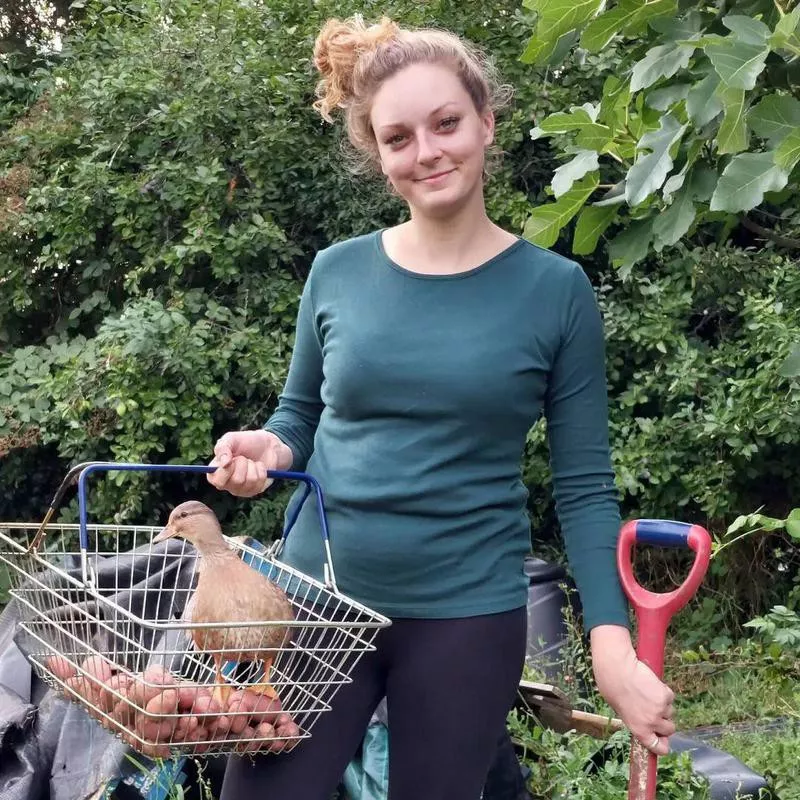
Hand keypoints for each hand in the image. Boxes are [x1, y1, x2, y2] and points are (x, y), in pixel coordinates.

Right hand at [207, 430, 292, 496]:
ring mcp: (241, 489)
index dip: (226, 470)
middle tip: (243, 457)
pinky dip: (261, 470)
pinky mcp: (254, 490)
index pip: (216, 480)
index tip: (232, 459)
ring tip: (251, 461)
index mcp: (216, 473)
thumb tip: (224, 463)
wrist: (266, 445)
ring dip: (253, 466)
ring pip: (250, 481)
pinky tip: (258, 467)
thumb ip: (222, 447)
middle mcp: (226, 484)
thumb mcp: (231, 438)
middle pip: (237, 480)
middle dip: (243, 464)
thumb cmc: (245, 442)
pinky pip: (260, 481)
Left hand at [590, 625, 675, 755]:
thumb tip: (645, 725)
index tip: (663, 740)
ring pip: (670, 711)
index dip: (663, 745)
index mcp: (638, 730)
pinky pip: (669, 696)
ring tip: (647, 692)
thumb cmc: (612, 687)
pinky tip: (650, 683)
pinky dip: (663, 691)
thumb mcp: (620, 711)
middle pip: (670, 729)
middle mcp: (651, 723)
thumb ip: (635, 721)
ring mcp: (660, 709)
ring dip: (663, 704)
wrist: (617, 668)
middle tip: (654, 709)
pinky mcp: (665, 695)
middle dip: (665, 721)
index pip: (659, 748)